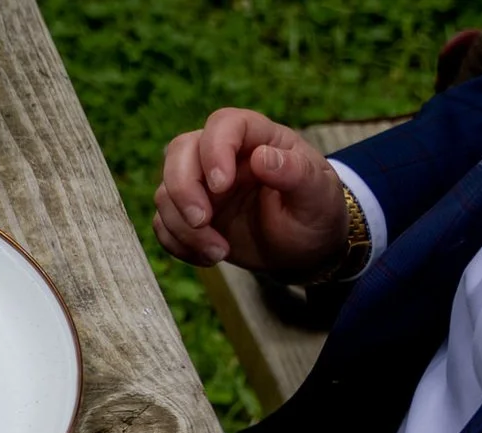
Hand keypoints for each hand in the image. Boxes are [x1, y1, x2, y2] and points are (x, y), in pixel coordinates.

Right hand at [152, 108, 348, 277]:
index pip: (223, 124)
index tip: (221, 185)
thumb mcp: (318, 195)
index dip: (214, 149)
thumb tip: (262, 157)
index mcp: (258, 138)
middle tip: (202, 222)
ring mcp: (202, 186)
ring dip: (183, 226)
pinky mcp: (190, 214)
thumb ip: (296, 173)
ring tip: (220, 253)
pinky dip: (178, 243)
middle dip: (183, 188)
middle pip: (180, 151)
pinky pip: (164, 223)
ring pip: (166, 191)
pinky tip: (209, 258)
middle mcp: (224, 156)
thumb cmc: (315, 214)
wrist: (304, 249)